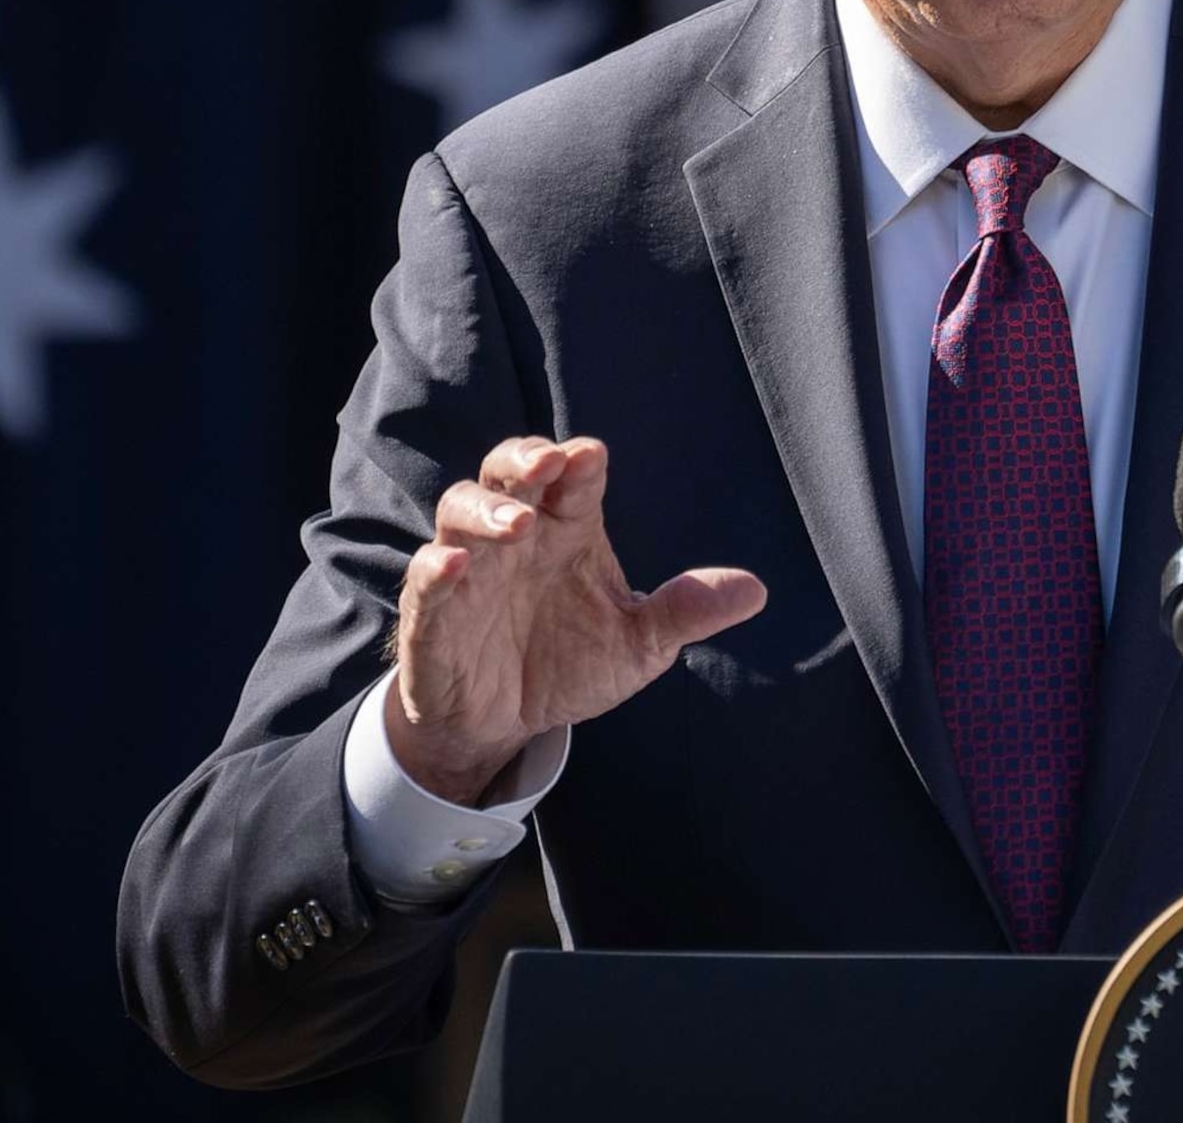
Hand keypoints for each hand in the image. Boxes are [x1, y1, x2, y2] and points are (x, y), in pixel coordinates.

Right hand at [384, 435, 765, 804]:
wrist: (503, 726)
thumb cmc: (568, 665)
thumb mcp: (638, 645)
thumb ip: (685, 611)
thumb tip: (757, 590)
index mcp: (568, 529)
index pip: (572, 478)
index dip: (579, 462)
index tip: (593, 457)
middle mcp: (517, 536)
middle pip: (508, 470)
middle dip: (524, 458)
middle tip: (548, 463)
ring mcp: (470, 569)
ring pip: (460, 508)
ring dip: (486, 509)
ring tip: (519, 525)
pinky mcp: (433, 613)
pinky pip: (425, 577)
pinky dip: (436, 567)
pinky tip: (454, 566)